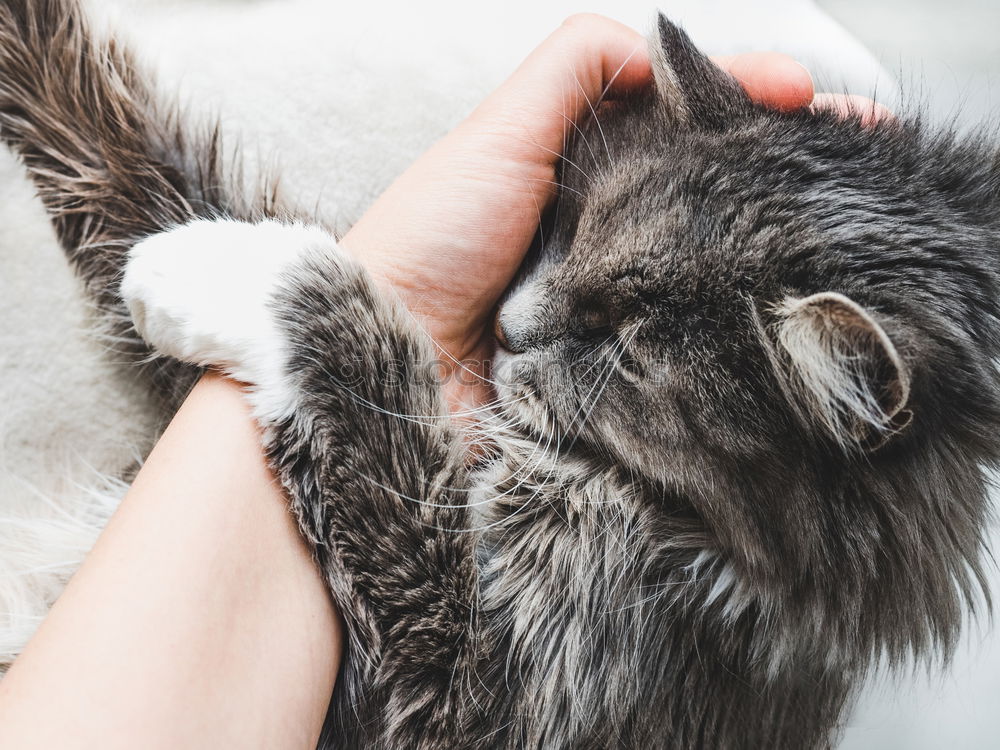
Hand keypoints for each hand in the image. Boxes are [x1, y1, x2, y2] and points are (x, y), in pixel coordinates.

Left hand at [339, 14, 878, 412]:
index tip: (821, 102)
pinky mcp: (624, 366)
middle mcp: (611, 233)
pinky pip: (694, 336)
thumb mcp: (502, 131)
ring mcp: (622, 302)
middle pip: (712, 189)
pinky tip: (794, 300)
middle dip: (791, 169)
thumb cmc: (433, 239)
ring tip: (855, 220)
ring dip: (781, 239)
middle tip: (869, 160)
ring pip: (716, 260)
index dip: (756, 103)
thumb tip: (662, 44)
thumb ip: (575, 71)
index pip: (688, 125)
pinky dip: (743, 319)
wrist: (392, 358)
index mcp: (586, 173)